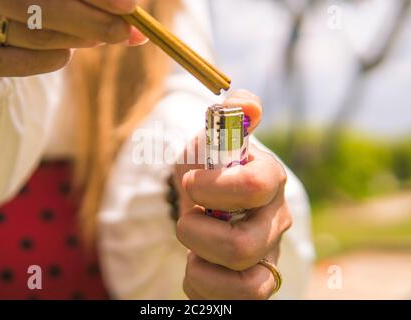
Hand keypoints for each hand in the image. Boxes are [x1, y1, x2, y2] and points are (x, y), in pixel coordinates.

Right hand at [0, 0, 145, 77]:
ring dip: (74, 39)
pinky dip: (46, 61)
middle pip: (35, 4)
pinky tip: (67, 56)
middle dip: (91, 21)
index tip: (129, 6)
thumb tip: (126, 6)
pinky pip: (8, 63)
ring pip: (29, 34)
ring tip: (99, 39)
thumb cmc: (15, 2)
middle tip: (125, 31)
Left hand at [174, 90, 292, 299]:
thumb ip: (229, 117)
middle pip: (241, 246)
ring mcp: (268, 257)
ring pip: (245, 283)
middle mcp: (276, 221)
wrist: (207, 205)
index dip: (213, 187)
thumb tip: (244, 101)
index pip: (255, 185)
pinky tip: (197, 264)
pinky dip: (200, 283)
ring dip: (200, 261)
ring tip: (194, 243)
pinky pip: (231, 299)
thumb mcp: (209, 141)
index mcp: (268, 179)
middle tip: (187, 217)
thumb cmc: (208, 171)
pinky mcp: (255, 285)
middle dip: (195, 232)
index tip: (191, 182)